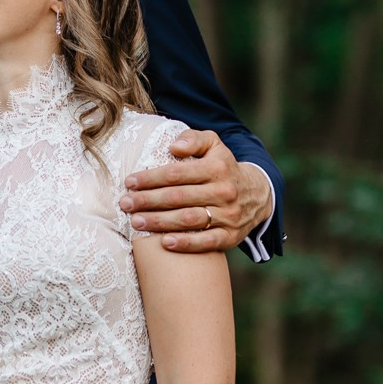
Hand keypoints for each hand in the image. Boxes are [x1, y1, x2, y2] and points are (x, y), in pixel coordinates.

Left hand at [119, 131, 272, 252]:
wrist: (258, 194)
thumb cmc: (223, 167)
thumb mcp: (214, 145)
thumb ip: (193, 139)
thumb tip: (174, 147)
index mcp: (217, 168)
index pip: (177, 173)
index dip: (150, 178)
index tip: (129, 182)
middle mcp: (223, 192)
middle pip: (178, 198)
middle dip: (147, 201)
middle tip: (125, 204)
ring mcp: (229, 216)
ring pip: (189, 220)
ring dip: (159, 222)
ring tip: (135, 222)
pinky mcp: (231, 236)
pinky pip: (207, 243)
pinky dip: (186, 244)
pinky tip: (164, 243)